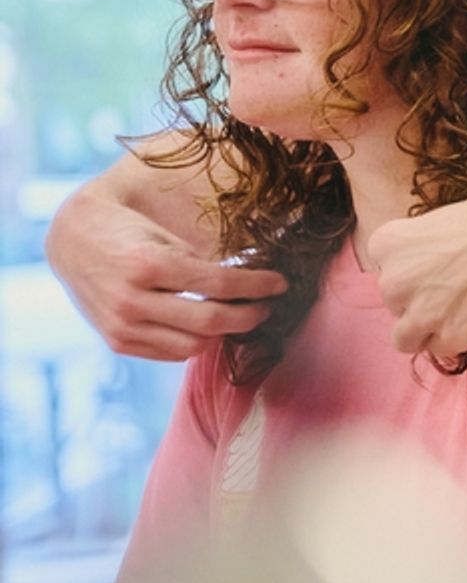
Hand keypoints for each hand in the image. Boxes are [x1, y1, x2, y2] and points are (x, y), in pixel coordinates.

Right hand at [46, 195, 285, 360]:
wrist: (71, 240)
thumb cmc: (127, 230)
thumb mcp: (163, 236)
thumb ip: (199, 265)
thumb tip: (246, 289)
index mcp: (149, 265)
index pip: (220, 284)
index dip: (257, 285)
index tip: (280, 283)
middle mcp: (133, 300)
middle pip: (211, 322)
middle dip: (249, 316)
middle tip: (266, 307)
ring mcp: (123, 326)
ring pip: (194, 346)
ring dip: (224, 334)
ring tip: (239, 317)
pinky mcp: (117, 341)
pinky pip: (171, 353)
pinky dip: (196, 343)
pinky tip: (207, 327)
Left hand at [367, 164, 466, 356]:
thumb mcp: (439, 227)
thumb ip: (418, 257)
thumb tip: (420, 286)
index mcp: (386, 244)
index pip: (388, 276)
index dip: (418, 276)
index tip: (446, 266)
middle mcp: (393, 280)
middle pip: (396, 308)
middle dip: (424, 303)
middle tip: (464, 285)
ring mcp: (419, 312)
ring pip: (407, 338)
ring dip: (433, 328)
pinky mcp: (450, 337)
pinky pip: (441, 349)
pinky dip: (461, 336)